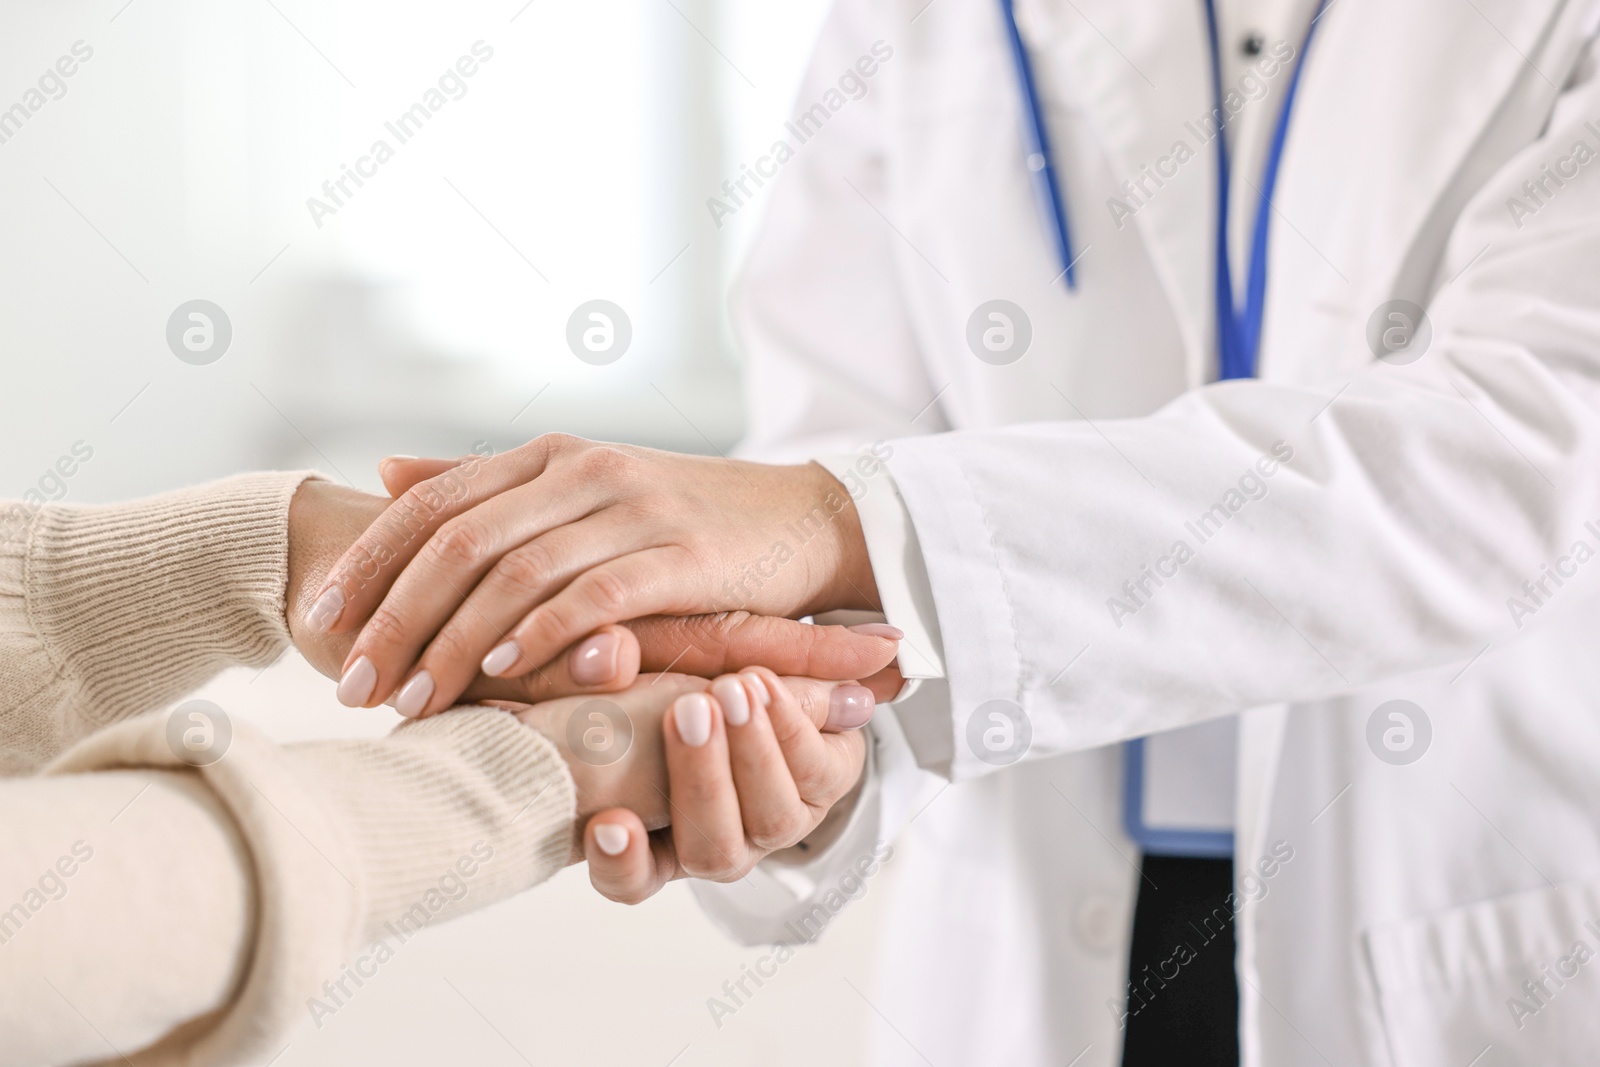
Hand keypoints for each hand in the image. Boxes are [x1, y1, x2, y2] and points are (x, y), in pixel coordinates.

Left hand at [304, 438, 884, 717]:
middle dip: (394, 615)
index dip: (368, 561)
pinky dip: (537, 635)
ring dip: (452, 642)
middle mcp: (582, 469)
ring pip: (516, 573)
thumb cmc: (680, 520)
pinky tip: (498, 675)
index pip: (433, 502)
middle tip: (352, 683)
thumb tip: (383, 472)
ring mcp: (632, 509)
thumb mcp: (579, 489)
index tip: (317, 621)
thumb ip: (484, 483)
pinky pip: (591, 595)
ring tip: (410, 701)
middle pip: (459, 541)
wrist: (801, 522)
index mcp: (548, 454)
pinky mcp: (679, 555)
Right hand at [539, 667, 873, 894]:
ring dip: (750, 751)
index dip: (620, 862)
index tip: (611, 824)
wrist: (766, 675)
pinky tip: (762, 681)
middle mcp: (717, 844)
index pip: (630, 880)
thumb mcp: (628, 679)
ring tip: (730, 689)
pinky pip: (814, 771)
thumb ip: (600, 675)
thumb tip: (605, 653)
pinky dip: (788, 724)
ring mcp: (774, 823)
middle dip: (700, 779)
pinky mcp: (824, 785)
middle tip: (686, 712)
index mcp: (656, 843)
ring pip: (770, 817)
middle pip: (710, 850)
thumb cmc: (674, 686)